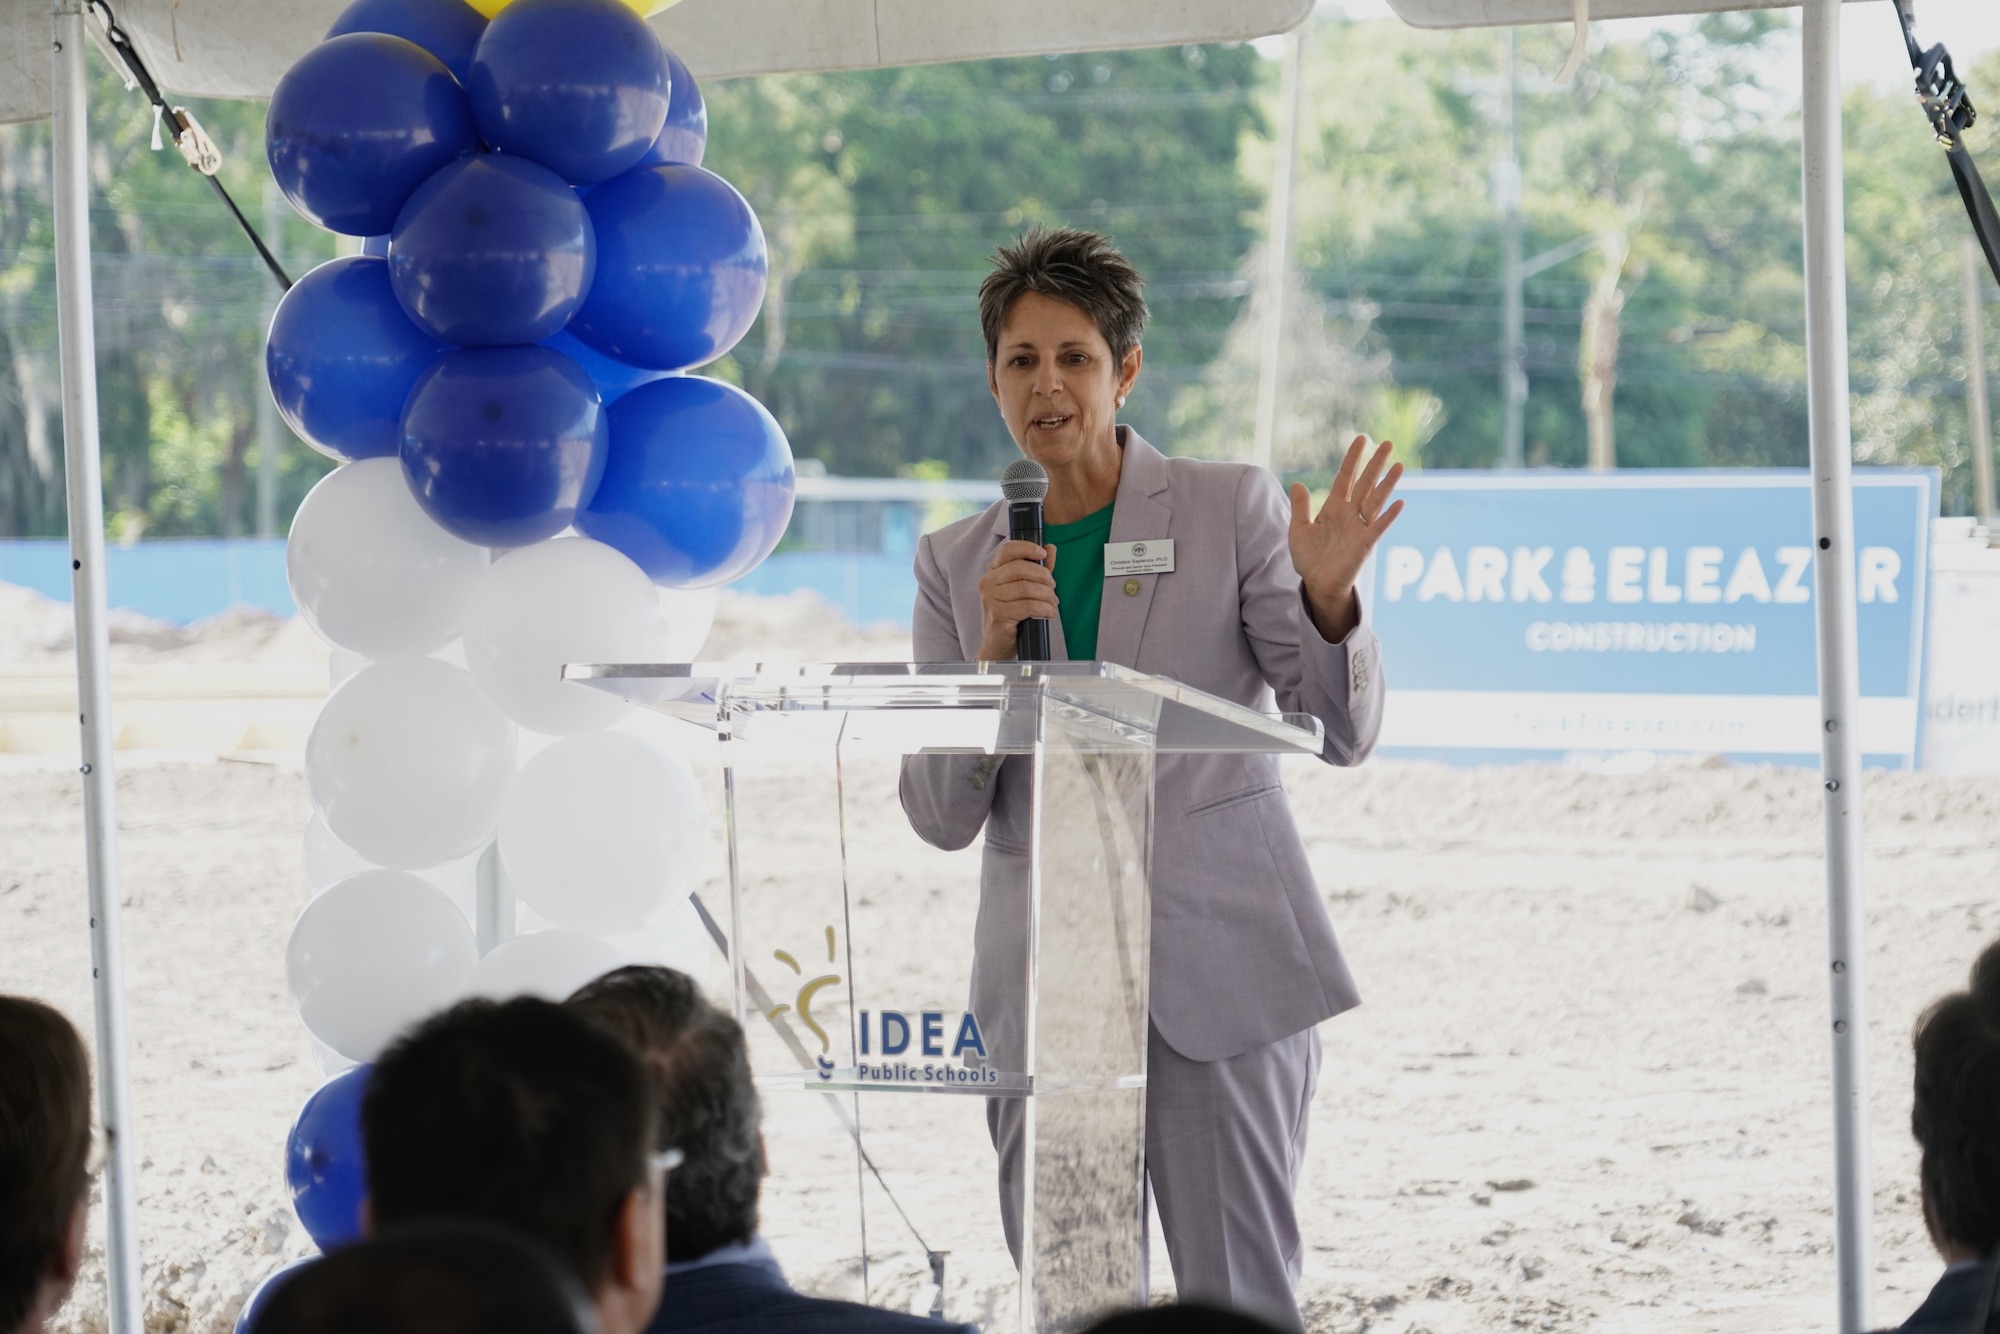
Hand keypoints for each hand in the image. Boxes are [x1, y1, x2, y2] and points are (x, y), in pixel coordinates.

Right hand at [976, 539, 1058, 660]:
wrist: (997, 644)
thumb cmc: (1011, 615)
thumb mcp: (1024, 589)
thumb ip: (1037, 569)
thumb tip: (1050, 548)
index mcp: (993, 572)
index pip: (1008, 550)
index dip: (1027, 548)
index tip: (1043, 553)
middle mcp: (988, 583)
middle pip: (1020, 568)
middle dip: (1043, 576)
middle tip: (1053, 587)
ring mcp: (990, 599)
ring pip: (1027, 588)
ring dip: (1047, 595)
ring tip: (1053, 603)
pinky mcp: (998, 614)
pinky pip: (1028, 606)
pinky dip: (1044, 609)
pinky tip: (1049, 613)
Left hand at [1288, 436, 1404, 641]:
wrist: (1317, 584)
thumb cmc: (1309, 558)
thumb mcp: (1298, 530)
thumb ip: (1300, 508)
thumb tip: (1297, 484)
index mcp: (1333, 508)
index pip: (1345, 477)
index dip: (1353, 459)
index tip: (1361, 439)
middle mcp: (1349, 514)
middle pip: (1365, 483)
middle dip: (1375, 464)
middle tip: (1387, 443)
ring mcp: (1359, 528)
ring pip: (1375, 500)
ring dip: (1387, 484)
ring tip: (1398, 465)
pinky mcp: (1365, 544)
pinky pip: (1378, 528)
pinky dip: (1388, 517)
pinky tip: (1400, 503)